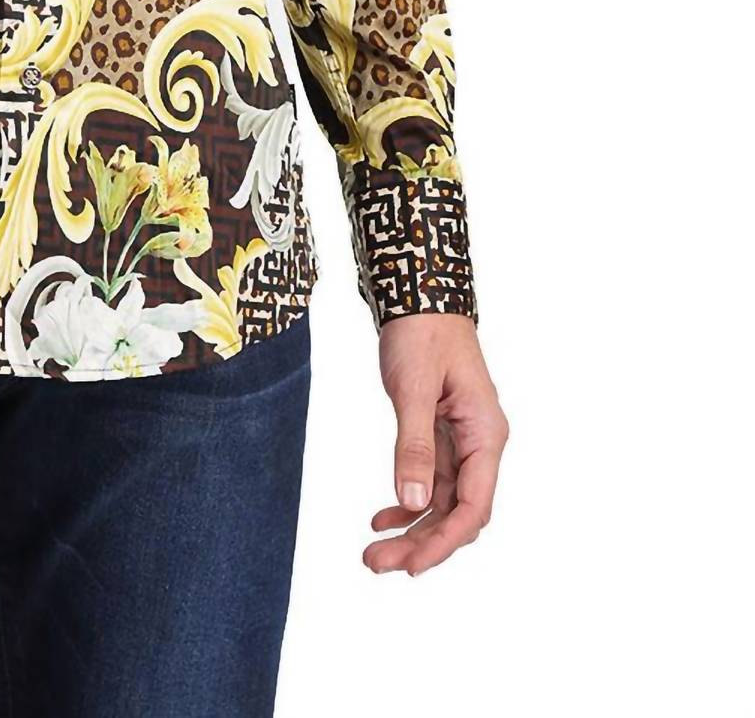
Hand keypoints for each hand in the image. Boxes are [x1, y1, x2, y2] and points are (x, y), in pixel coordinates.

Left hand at [364, 313, 507, 575]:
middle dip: (422, 543)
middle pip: (458, 512)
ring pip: (442, 501)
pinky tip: (381, 516)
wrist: (418, 294)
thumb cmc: (421, 333)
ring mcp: (461, 440)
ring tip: (373, 552)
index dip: (444, 541)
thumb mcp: (413, 389)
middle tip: (376, 564)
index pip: (473, 506)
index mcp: (485, 434)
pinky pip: (430, 480)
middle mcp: (479, 443)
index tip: (412, 565)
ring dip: (412, 528)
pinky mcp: (440, 432)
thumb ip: (414, 446)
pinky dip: (408, 500)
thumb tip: (414, 501)